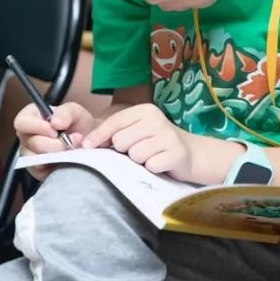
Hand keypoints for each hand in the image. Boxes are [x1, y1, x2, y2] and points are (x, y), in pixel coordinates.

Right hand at [14, 102, 95, 180]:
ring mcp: (29, 155)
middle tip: (75, 139)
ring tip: (74, 148)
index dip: (37, 127)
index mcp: (30, 117)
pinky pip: (44, 172)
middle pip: (34, 143)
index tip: (56, 131)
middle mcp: (26, 136)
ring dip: (61, 155)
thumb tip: (55, 123)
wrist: (86, 141)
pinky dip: (60, 165)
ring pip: (39, 160)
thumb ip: (65, 112)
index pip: (22, 122)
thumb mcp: (74, 111)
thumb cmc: (75, 123)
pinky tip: (69, 159)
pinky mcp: (37, 171)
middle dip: (57, 144)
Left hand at [82, 104, 197, 180]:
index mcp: (144, 111)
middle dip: (124, 151)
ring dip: (139, 162)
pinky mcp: (176, 153)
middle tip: (138, 151)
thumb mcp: (138, 131)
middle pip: (121, 141)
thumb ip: (116, 134)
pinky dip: (152, 169)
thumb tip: (86, 143)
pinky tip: (161, 164)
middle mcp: (156, 119)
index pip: (114, 122)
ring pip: (135, 155)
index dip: (98, 135)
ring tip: (151, 157)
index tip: (86, 146)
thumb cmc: (157, 144)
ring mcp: (167, 136)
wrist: (192, 154)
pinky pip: (150, 166)